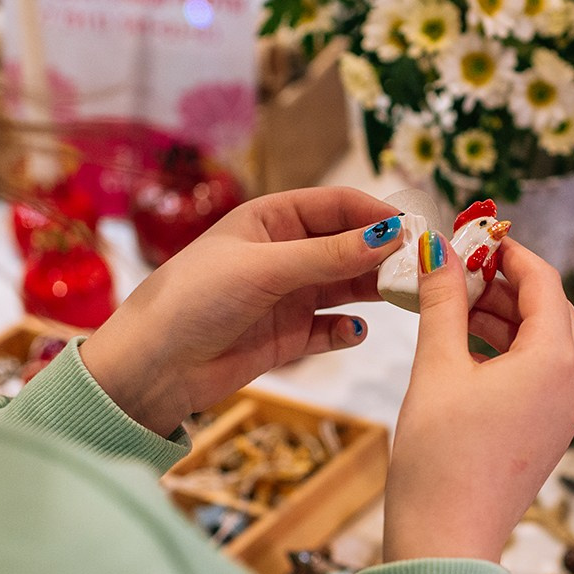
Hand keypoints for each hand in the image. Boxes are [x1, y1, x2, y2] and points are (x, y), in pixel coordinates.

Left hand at [79, 187, 406, 433]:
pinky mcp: (287, 336)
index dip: (377, 214)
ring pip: (346, 286)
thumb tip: (392, 234)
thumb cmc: (194, 299)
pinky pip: (331, 329)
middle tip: (422, 268)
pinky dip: (346, 330)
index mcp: (271, 219)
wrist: (152, 368)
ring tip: (405, 297)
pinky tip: (353, 331)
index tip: (416, 230)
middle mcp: (283, 253)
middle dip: (384, 254)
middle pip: (349, 246)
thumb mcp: (264, 268)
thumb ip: (330, 255)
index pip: (338, 205)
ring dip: (375, 290)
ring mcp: (287, 296)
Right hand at [383, 236, 573, 562]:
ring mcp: (565, 412)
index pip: (545, 282)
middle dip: (507, 283)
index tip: (473, 235)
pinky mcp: (548, 432)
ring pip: (545, 342)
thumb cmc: (440, 461)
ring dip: (505, 316)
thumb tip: (438, 251)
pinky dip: (507, 350)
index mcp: (555, 361)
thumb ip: (442, 302)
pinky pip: (539, 373)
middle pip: (550, 310)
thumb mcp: (436, 368)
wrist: (447, 544)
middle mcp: (573, 384)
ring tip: (454, 304)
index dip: (508, 252)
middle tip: (460, 268)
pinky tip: (464, 346)